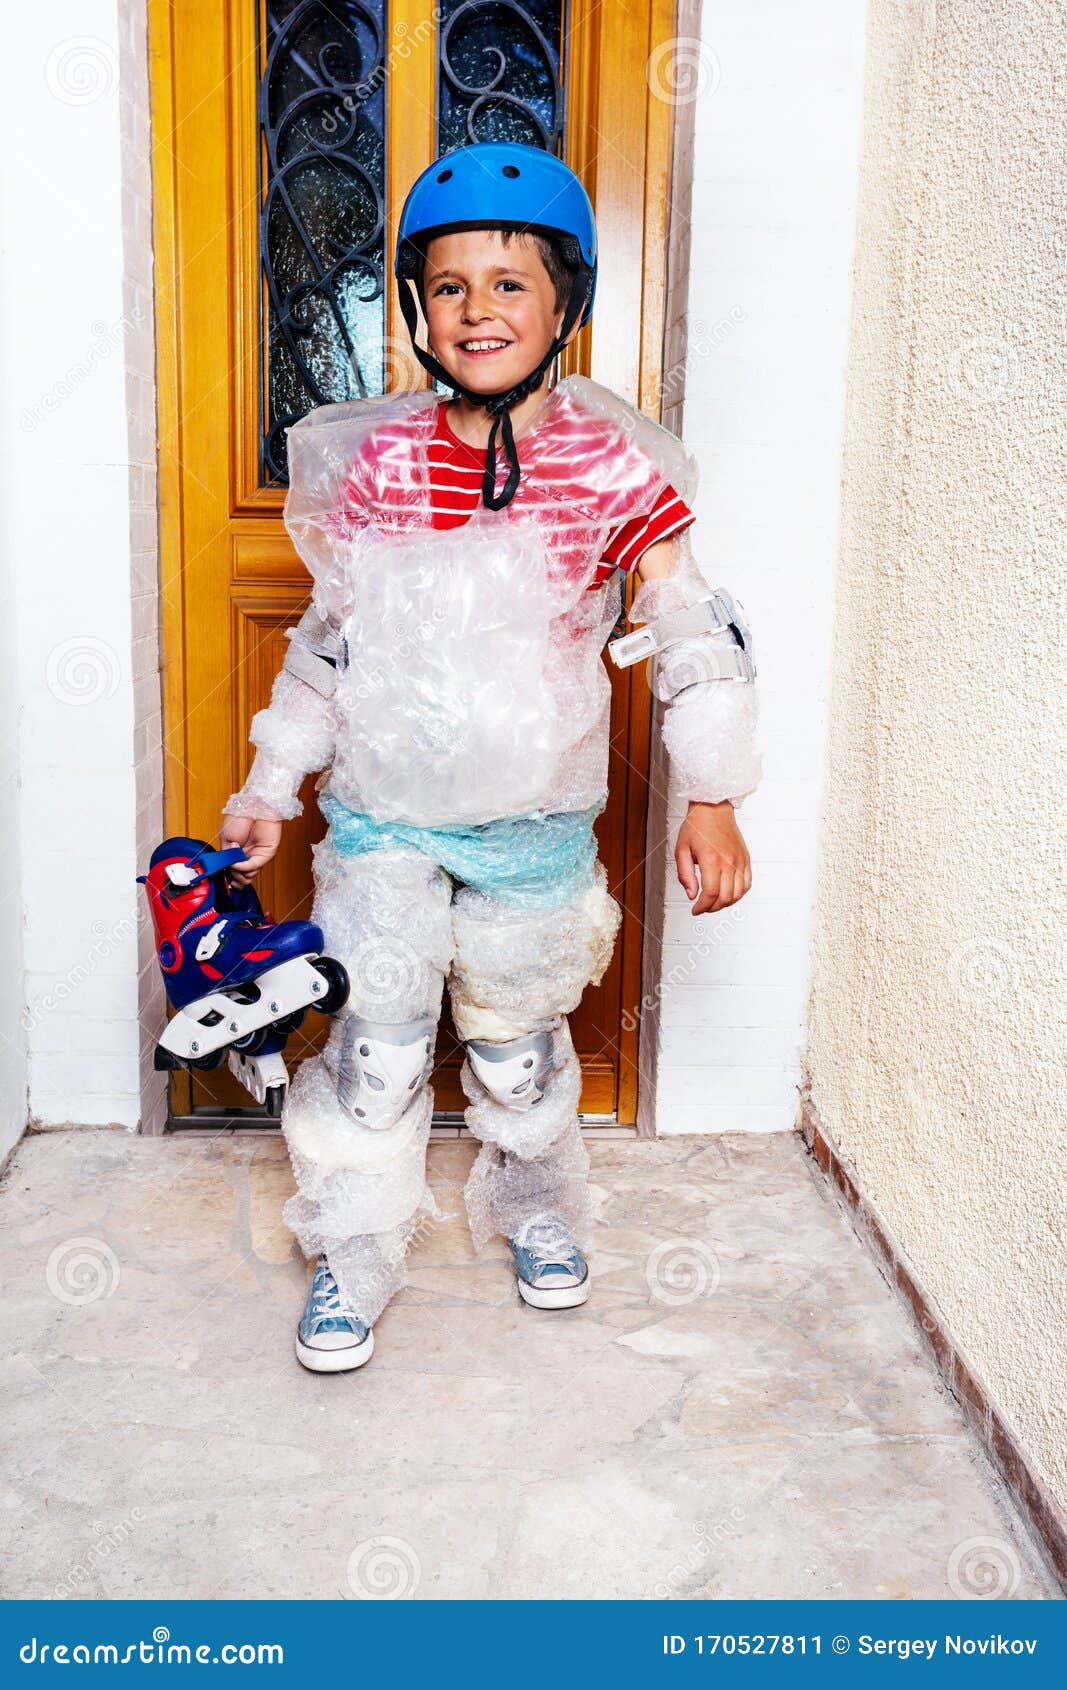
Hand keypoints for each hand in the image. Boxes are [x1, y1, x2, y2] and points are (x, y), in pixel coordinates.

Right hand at [219, 814, 282, 886]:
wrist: (253, 805)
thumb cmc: (240, 817)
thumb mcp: (226, 839)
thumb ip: (227, 855)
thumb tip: (228, 867)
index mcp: (239, 852)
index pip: (236, 870)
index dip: (231, 877)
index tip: (225, 881)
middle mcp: (249, 855)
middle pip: (242, 875)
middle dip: (234, 877)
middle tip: (228, 872)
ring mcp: (258, 855)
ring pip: (249, 874)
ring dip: (238, 872)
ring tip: (232, 862)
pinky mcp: (267, 853)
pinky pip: (254, 866)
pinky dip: (244, 867)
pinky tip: (237, 863)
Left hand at [675, 800, 751, 914]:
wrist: (713, 808)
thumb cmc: (696, 827)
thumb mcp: (681, 851)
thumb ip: (685, 875)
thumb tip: (691, 895)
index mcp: (711, 860)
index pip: (710, 893)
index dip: (702, 907)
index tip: (696, 910)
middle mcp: (728, 861)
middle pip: (725, 897)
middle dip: (712, 908)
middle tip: (703, 908)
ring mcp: (739, 860)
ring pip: (738, 893)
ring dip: (726, 903)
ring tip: (715, 902)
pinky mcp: (745, 859)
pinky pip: (747, 883)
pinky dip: (739, 894)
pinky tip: (729, 894)